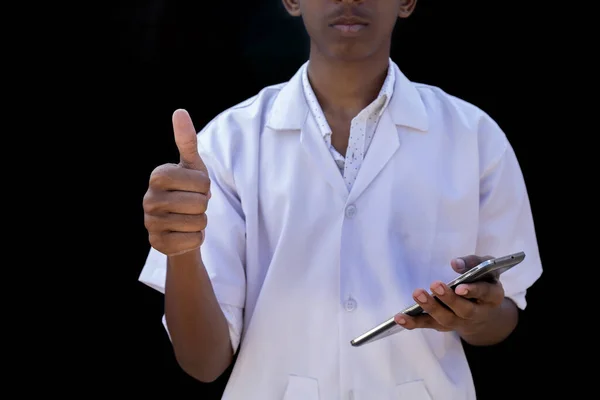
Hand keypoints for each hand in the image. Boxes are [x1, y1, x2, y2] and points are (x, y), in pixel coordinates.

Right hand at [143, 109, 210, 255]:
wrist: (179, 225)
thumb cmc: (188, 190)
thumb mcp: (192, 165)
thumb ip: (187, 140)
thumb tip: (180, 111)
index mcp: (158, 175)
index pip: (203, 183)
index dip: (206, 187)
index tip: (194, 188)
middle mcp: (149, 199)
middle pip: (200, 204)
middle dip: (203, 206)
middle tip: (191, 205)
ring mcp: (150, 223)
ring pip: (197, 223)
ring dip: (200, 222)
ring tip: (188, 218)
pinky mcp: (157, 244)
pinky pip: (193, 241)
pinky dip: (196, 239)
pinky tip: (184, 234)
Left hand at [394, 255, 505, 335]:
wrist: (485, 313)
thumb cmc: (484, 282)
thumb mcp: (486, 268)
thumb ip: (474, 262)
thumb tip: (456, 263)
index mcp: (492, 297)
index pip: (485, 293)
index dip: (474, 291)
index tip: (461, 287)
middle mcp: (478, 313)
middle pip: (464, 310)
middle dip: (449, 299)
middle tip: (435, 285)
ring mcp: (460, 322)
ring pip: (446, 320)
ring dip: (431, 308)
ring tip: (418, 294)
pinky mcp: (443, 325)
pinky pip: (428, 325)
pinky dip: (413, 322)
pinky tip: (399, 317)